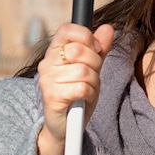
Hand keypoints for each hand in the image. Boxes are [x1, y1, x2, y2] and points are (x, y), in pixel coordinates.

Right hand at [36, 23, 114, 143]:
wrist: (64, 126)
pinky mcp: (52, 97)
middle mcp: (46, 63)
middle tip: (91, 76)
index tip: (94, 50)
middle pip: (79, 50)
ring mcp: (47, 80)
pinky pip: (82, 88)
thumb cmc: (77, 94)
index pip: (67, 29)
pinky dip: (90, 94)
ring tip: (86, 90)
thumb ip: (99, 49)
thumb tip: (108, 28)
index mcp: (54, 51)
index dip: (86, 37)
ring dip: (93, 82)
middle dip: (94, 64)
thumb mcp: (91, 69)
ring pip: (83, 71)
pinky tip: (84, 99)